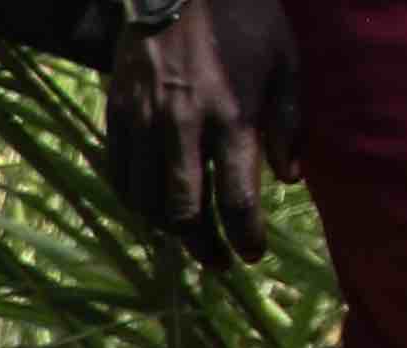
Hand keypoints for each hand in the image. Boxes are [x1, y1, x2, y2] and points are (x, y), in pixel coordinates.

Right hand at [105, 0, 301, 268]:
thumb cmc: (244, 22)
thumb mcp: (285, 61)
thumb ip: (289, 122)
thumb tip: (289, 178)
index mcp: (231, 116)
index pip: (237, 198)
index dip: (245, 236)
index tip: (253, 255)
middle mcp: (182, 128)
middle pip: (184, 213)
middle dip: (204, 248)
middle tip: (219, 264)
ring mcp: (143, 124)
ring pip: (146, 203)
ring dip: (168, 231)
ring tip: (188, 239)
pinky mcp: (118, 117)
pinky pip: (120, 178)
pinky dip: (136, 203)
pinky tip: (153, 210)